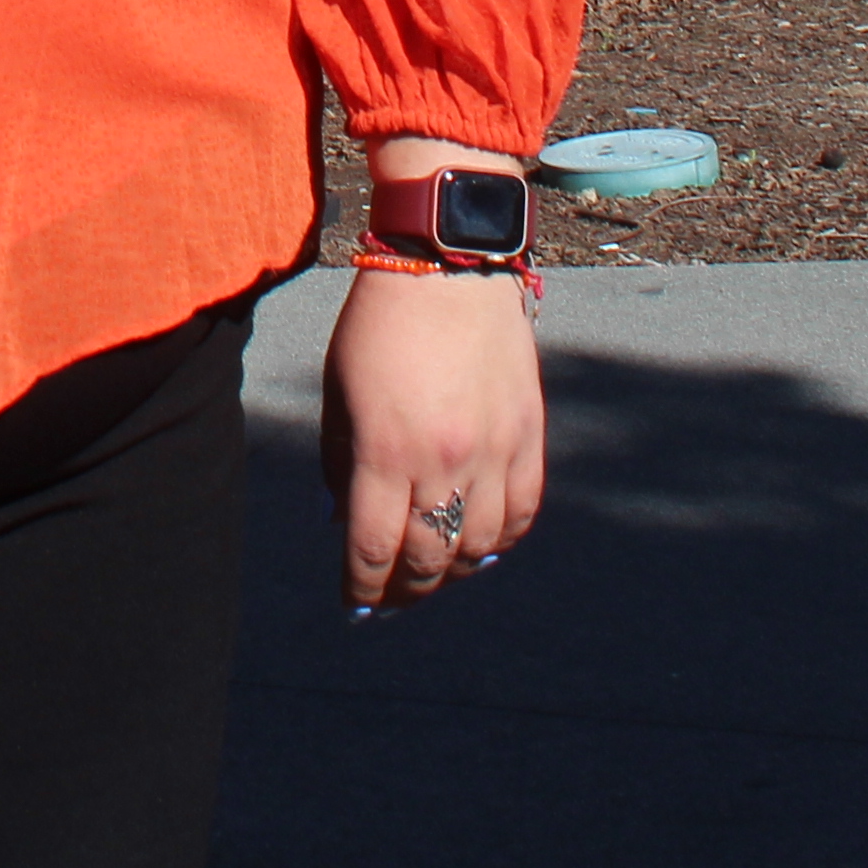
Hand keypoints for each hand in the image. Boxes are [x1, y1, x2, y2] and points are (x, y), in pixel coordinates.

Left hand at [321, 263, 547, 614]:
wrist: (449, 267)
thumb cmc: (380, 323)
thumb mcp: (338, 391)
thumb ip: (338, 460)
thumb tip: (345, 519)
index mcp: (386, 450)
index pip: (374, 549)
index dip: (363, 585)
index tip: (355, 600)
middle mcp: (443, 461)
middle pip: (428, 558)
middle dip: (405, 589)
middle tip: (390, 598)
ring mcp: (494, 452)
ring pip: (479, 547)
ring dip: (454, 572)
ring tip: (434, 575)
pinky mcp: (528, 436)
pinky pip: (522, 512)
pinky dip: (502, 541)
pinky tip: (482, 546)